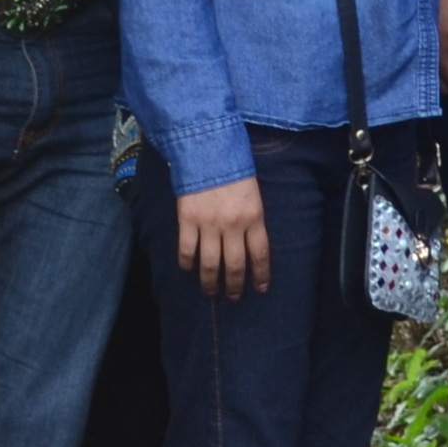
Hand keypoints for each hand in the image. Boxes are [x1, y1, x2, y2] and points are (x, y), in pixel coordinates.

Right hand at [179, 175, 271, 299]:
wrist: (207, 149)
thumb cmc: (233, 169)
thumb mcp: (253, 193)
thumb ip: (252, 218)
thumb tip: (249, 244)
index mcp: (254, 216)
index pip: (260, 254)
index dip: (260, 274)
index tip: (260, 288)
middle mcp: (233, 225)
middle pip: (235, 265)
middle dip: (234, 285)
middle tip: (233, 296)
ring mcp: (209, 224)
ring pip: (210, 263)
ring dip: (210, 282)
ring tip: (211, 292)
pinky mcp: (188, 220)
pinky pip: (187, 250)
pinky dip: (187, 264)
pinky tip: (189, 270)